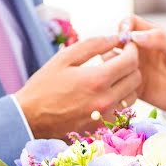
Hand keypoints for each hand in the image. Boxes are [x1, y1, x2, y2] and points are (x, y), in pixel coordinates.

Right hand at [15, 36, 140, 138]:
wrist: (29, 119)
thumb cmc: (43, 86)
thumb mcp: (64, 58)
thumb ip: (93, 45)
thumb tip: (116, 37)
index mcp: (96, 80)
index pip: (131, 61)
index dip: (132, 49)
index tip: (125, 44)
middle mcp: (105, 101)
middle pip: (136, 78)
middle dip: (131, 64)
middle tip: (117, 58)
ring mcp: (105, 117)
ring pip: (133, 96)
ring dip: (127, 83)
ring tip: (112, 76)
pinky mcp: (102, 128)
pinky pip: (122, 111)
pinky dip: (119, 99)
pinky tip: (105, 92)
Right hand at [115, 15, 165, 118]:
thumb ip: (159, 39)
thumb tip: (134, 36)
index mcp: (152, 36)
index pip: (129, 23)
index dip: (123, 27)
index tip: (124, 37)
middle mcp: (141, 51)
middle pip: (117, 42)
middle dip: (114, 47)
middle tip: (121, 57)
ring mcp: (136, 68)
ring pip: (113, 61)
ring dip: (113, 64)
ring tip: (124, 72)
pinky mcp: (134, 86)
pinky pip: (118, 82)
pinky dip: (117, 82)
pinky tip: (126, 86)